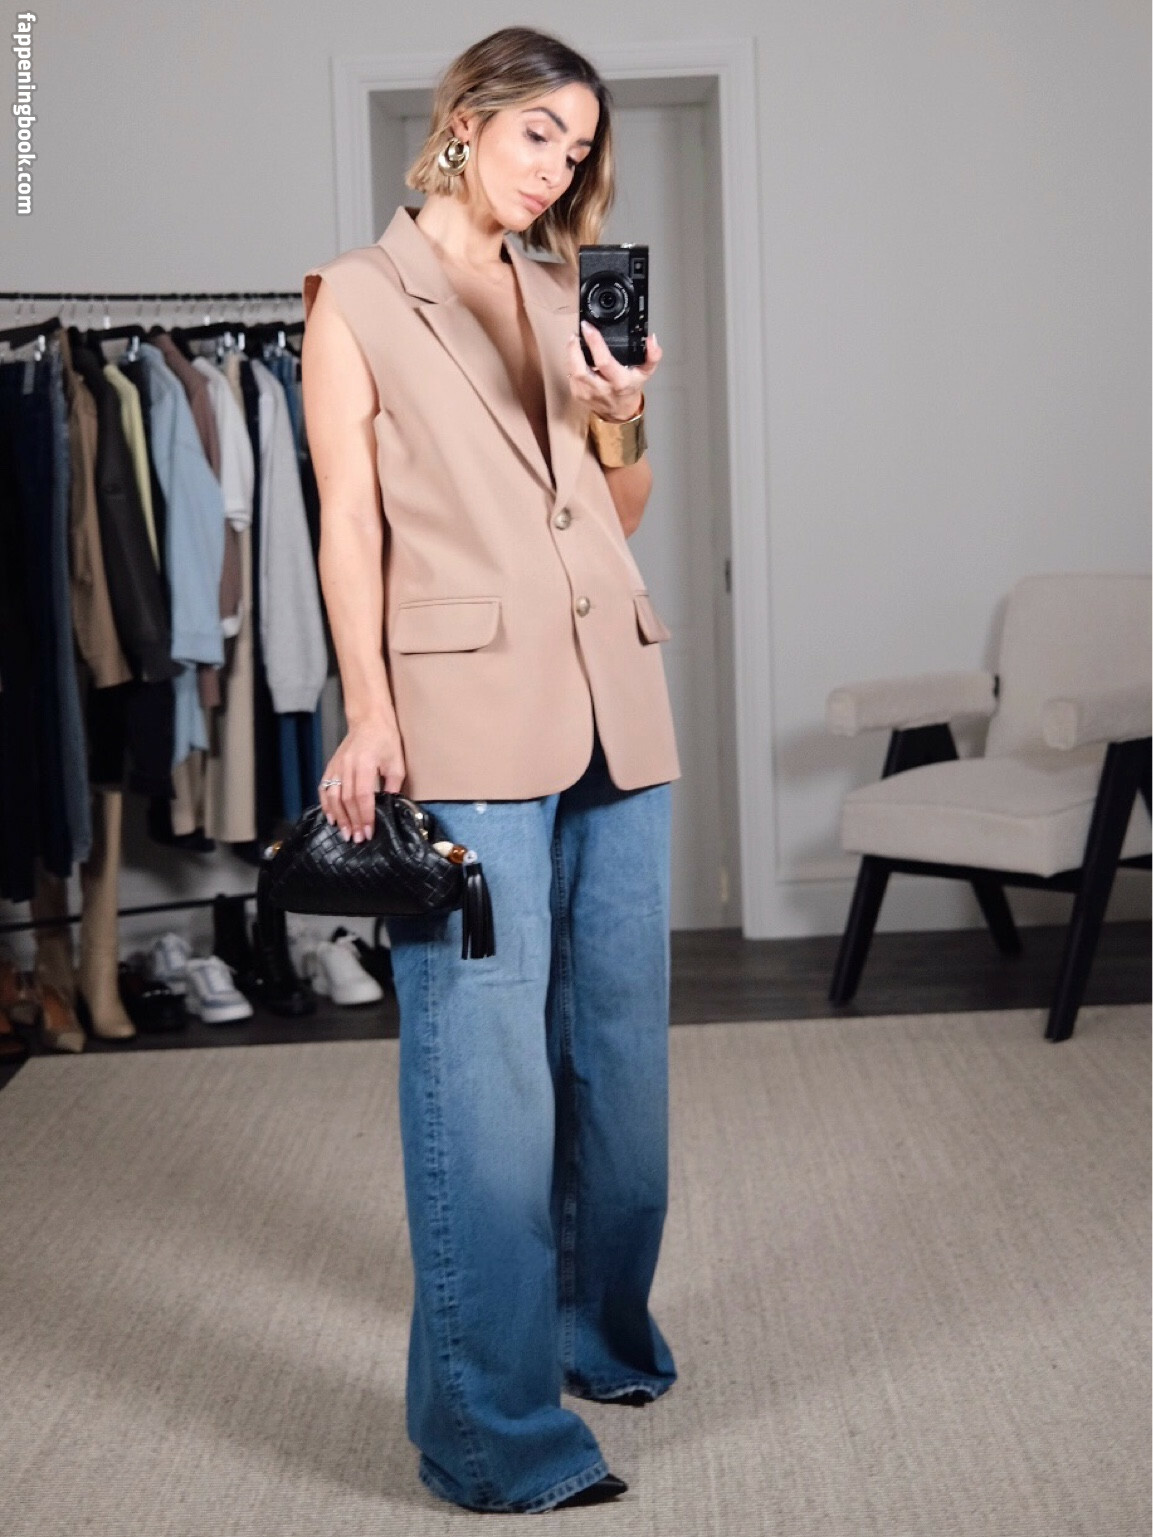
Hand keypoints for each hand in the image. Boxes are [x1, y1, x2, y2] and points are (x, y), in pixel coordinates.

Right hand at [318, 716, 405, 842]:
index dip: (364, 816)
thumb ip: (393, 785)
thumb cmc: (386, 740)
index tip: (368, 832)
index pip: (362, 796)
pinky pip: (324, 788)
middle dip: (352, 822)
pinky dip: (326, 805)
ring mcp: (336, 766)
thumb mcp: (397, 762)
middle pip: (346, 800)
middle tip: (357, 839)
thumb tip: (390, 807)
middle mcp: (347, 766)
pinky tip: (330, 818)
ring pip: (333, 796)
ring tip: (344, 833)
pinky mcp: (331, 766)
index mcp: (364, 764)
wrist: (368, 720)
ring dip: (338, 817)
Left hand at [567, 320, 662, 422]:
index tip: (589, 327)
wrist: (620, 411)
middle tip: (576, 333)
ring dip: (571, 354)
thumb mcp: (646, 372)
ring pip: (573, 372)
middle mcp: (602, 390)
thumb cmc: (631, 388)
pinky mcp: (578, 395)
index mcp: (619, 382)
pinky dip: (571, 363)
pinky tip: (575, 355)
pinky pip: (571, 377)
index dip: (595, 342)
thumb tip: (651, 339)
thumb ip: (652, 355)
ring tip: (574, 340)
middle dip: (574, 348)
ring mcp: (588, 394)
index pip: (604, 361)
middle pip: (580, 369)